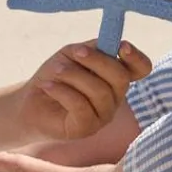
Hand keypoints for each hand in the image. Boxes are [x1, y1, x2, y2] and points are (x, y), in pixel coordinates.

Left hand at [17, 40, 150, 141]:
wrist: (30, 100)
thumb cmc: (55, 75)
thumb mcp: (74, 54)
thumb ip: (95, 48)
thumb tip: (113, 42)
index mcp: (116, 77)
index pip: (141, 69)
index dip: (137, 58)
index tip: (121, 46)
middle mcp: (115, 97)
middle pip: (121, 78)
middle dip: (97, 61)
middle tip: (75, 52)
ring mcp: (103, 115)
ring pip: (100, 92)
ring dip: (74, 76)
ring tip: (56, 71)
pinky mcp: (86, 129)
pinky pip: (81, 106)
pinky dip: (62, 91)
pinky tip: (48, 86)